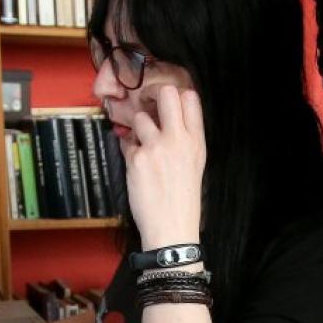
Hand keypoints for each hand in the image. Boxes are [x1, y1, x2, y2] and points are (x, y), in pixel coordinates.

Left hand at [123, 84, 205, 248]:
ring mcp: (156, 147)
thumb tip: (171, 114)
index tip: (169, 103)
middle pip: (166, 94)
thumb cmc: (183, 199)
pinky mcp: (136, 158)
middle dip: (155, 98)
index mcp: (196, 141)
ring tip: (144, 148)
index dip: (177, 96)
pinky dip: (128, 151)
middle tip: (151, 109)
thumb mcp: (195, 164)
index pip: (190, 98)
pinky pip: (125, 142)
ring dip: (138, 129)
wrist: (171, 228)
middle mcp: (178, 139)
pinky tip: (138, 167)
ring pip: (140, 117)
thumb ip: (187, 137)